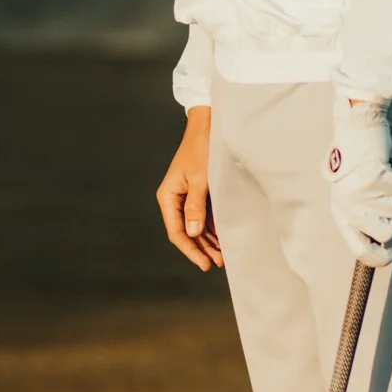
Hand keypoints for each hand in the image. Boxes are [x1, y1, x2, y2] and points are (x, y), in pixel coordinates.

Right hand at [157, 108, 222, 271]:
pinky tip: (223, 239)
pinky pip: (204, 216)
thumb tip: (191, 233)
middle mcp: (175, 199)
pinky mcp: (199, 193)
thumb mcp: (200, 180)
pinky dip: (213, 228)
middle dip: (201, 249)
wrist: (209, 127)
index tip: (204, 264)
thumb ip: (195, 207)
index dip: (190, 250)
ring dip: (208, 241)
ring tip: (222, 256)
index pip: (177, 231)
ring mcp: (187, 197)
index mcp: (168, 196)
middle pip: (186, 232)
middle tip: (218, 263)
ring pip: (196, 226)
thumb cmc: (202, 150)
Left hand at [326, 94, 391, 265]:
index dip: (381, 258)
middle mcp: (348, 207)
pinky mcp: (375, 177)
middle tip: (389, 196)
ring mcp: (361, 194)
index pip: (360, 250)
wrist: (355, 125)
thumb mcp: (349, 192)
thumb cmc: (354, 160)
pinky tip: (390, 163)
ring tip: (385, 174)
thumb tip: (381, 243)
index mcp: (340, 213)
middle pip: (389, 233)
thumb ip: (361, 216)